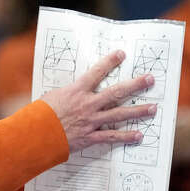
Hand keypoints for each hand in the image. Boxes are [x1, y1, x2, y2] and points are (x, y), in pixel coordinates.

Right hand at [41, 51, 155, 152]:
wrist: (36, 135)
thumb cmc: (39, 114)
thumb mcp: (51, 96)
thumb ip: (65, 93)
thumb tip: (70, 90)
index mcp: (77, 91)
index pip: (97, 72)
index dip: (110, 62)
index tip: (122, 54)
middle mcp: (88, 104)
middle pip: (117, 92)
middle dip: (135, 85)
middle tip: (150, 79)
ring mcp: (91, 121)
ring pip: (120, 114)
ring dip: (138, 111)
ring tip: (153, 108)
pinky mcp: (90, 137)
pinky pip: (112, 136)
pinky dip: (126, 137)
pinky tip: (139, 136)